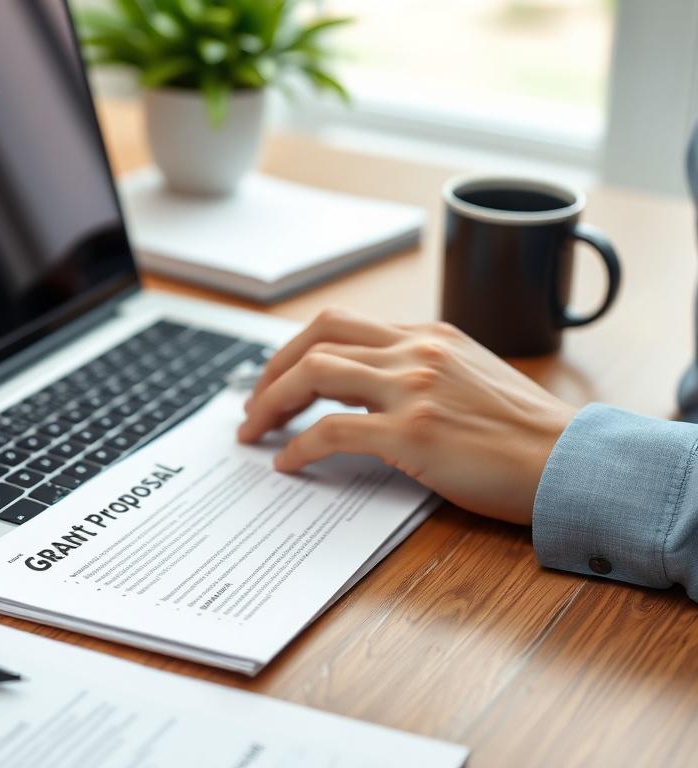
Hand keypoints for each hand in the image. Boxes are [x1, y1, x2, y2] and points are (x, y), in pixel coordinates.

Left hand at [237, 310, 577, 524]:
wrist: (570, 462)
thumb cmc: (524, 431)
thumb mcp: (470, 375)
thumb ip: (420, 368)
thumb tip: (366, 387)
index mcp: (428, 334)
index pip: (341, 325)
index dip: (296, 349)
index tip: (277, 375)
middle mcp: (416, 350)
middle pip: (317, 340)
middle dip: (272, 371)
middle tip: (253, 402)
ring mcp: (413, 388)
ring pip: (315, 374)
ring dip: (272, 402)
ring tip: (254, 429)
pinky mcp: (413, 433)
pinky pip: (331, 431)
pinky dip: (298, 445)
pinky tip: (287, 462)